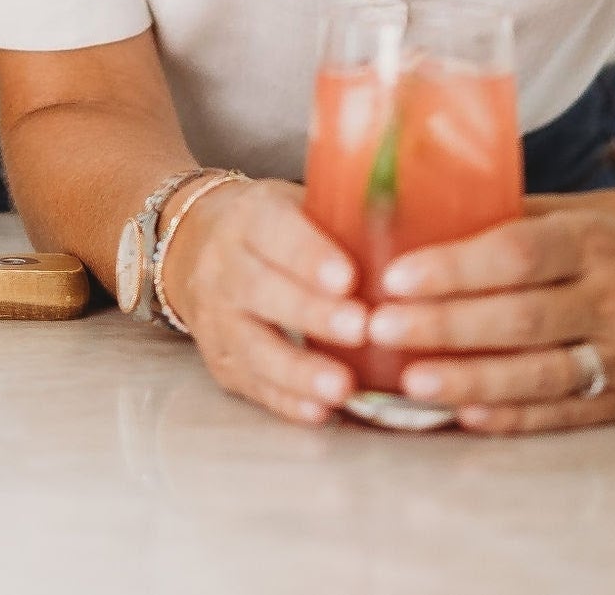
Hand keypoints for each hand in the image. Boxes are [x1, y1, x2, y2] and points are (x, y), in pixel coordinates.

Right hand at [153, 178, 369, 425]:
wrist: (192, 247)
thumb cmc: (273, 228)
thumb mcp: (297, 203)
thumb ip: (345, 216)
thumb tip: (422, 221)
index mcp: (250, 217)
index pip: (276, 232)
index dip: (310, 257)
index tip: (349, 278)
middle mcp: (224, 267)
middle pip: (263, 291)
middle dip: (313, 314)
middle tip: (360, 329)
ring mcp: (217, 318)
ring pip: (253, 346)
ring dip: (299, 370)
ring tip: (342, 387)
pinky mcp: (221, 360)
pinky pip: (252, 384)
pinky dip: (286, 401)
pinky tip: (320, 411)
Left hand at [359, 192, 614, 433]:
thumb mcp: (592, 206)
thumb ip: (518, 215)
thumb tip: (428, 211)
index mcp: (602, 239)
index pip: (519, 255)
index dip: (456, 268)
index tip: (397, 274)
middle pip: (520, 318)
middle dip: (444, 326)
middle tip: (379, 327)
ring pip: (540, 375)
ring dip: (469, 380)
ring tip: (409, 380)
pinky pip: (567, 413)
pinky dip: (515, 418)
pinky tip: (466, 415)